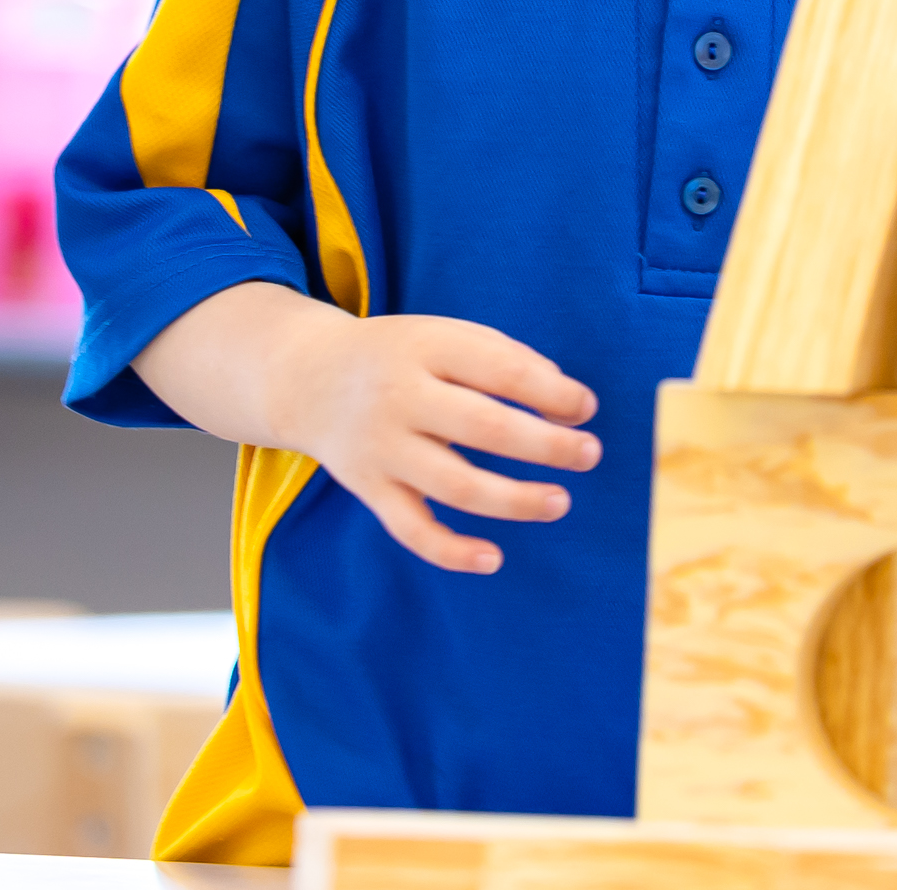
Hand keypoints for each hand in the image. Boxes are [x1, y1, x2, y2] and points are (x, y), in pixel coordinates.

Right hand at [135, 284, 598, 574]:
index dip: (551, 391)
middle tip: (589, 455)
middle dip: (544, 446)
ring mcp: (381, 449)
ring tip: (559, 502)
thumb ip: (504, 360)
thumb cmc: (400, 356)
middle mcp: (399, 399)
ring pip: (454, 485)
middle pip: (482, 428)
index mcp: (426, 348)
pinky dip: (451, 551)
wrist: (307, 378)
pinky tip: (492, 559)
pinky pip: (411, 529)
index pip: (500, 370)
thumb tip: (566, 404)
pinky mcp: (369, 489)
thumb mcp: (445, 336)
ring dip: (513, 500)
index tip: (587, 408)